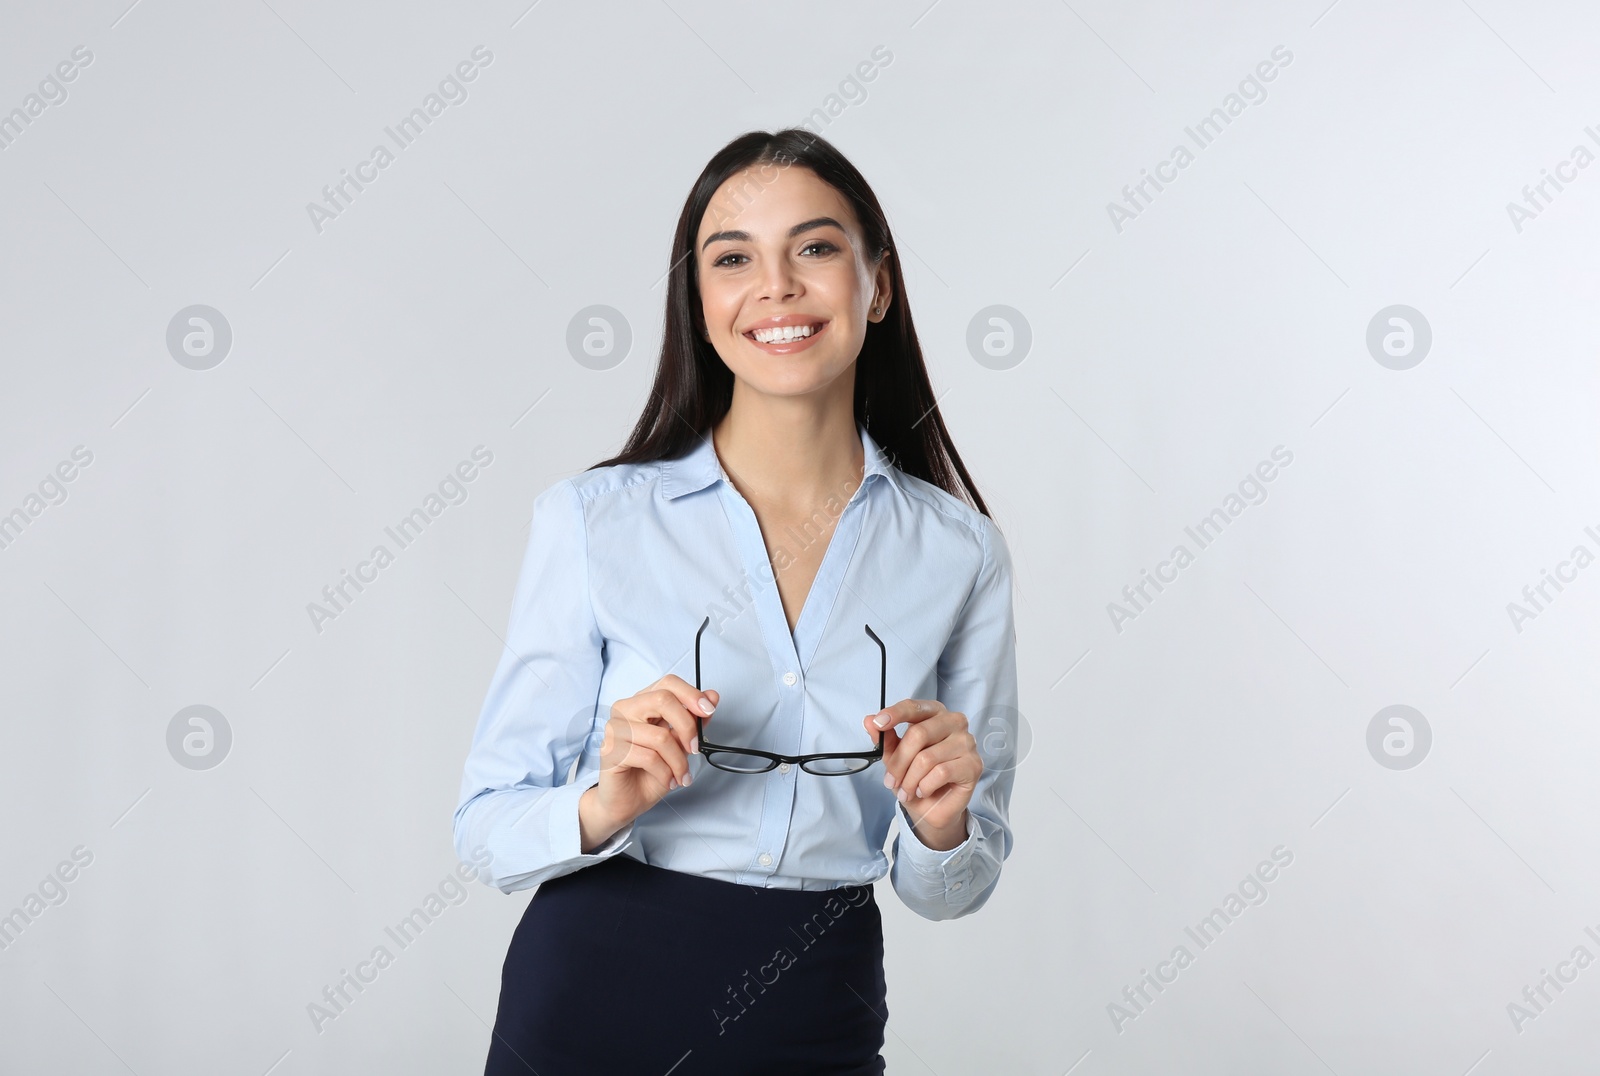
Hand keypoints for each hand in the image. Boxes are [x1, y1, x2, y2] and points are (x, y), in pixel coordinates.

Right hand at [593, 675, 716, 831]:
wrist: (627, 802)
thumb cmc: (650, 772)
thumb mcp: (679, 746)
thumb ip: (693, 720)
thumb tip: (712, 696)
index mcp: (642, 702)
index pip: (668, 683)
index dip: (691, 694)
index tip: (708, 711)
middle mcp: (625, 710)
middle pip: (663, 700)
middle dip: (687, 727)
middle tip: (695, 749)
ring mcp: (615, 729)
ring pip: (660, 736)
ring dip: (678, 761)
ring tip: (681, 775)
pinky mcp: (611, 751)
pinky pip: (649, 758)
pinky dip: (665, 773)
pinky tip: (667, 780)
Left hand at [863, 699, 978, 843]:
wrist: (933, 809)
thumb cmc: (916, 777)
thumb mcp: (895, 757)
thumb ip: (885, 738)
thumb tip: (869, 721)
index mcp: (935, 713)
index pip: (914, 707)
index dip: (895, 714)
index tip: (878, 723)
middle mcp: (954, 722)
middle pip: (919, 734)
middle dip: (899, 762)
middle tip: (890, 781)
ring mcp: (967, 742)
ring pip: (927, 757)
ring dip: (910, 779)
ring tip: (907, 791)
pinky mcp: (973, 764)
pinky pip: (941, 772)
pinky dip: (925, 785)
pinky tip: (923, 791)